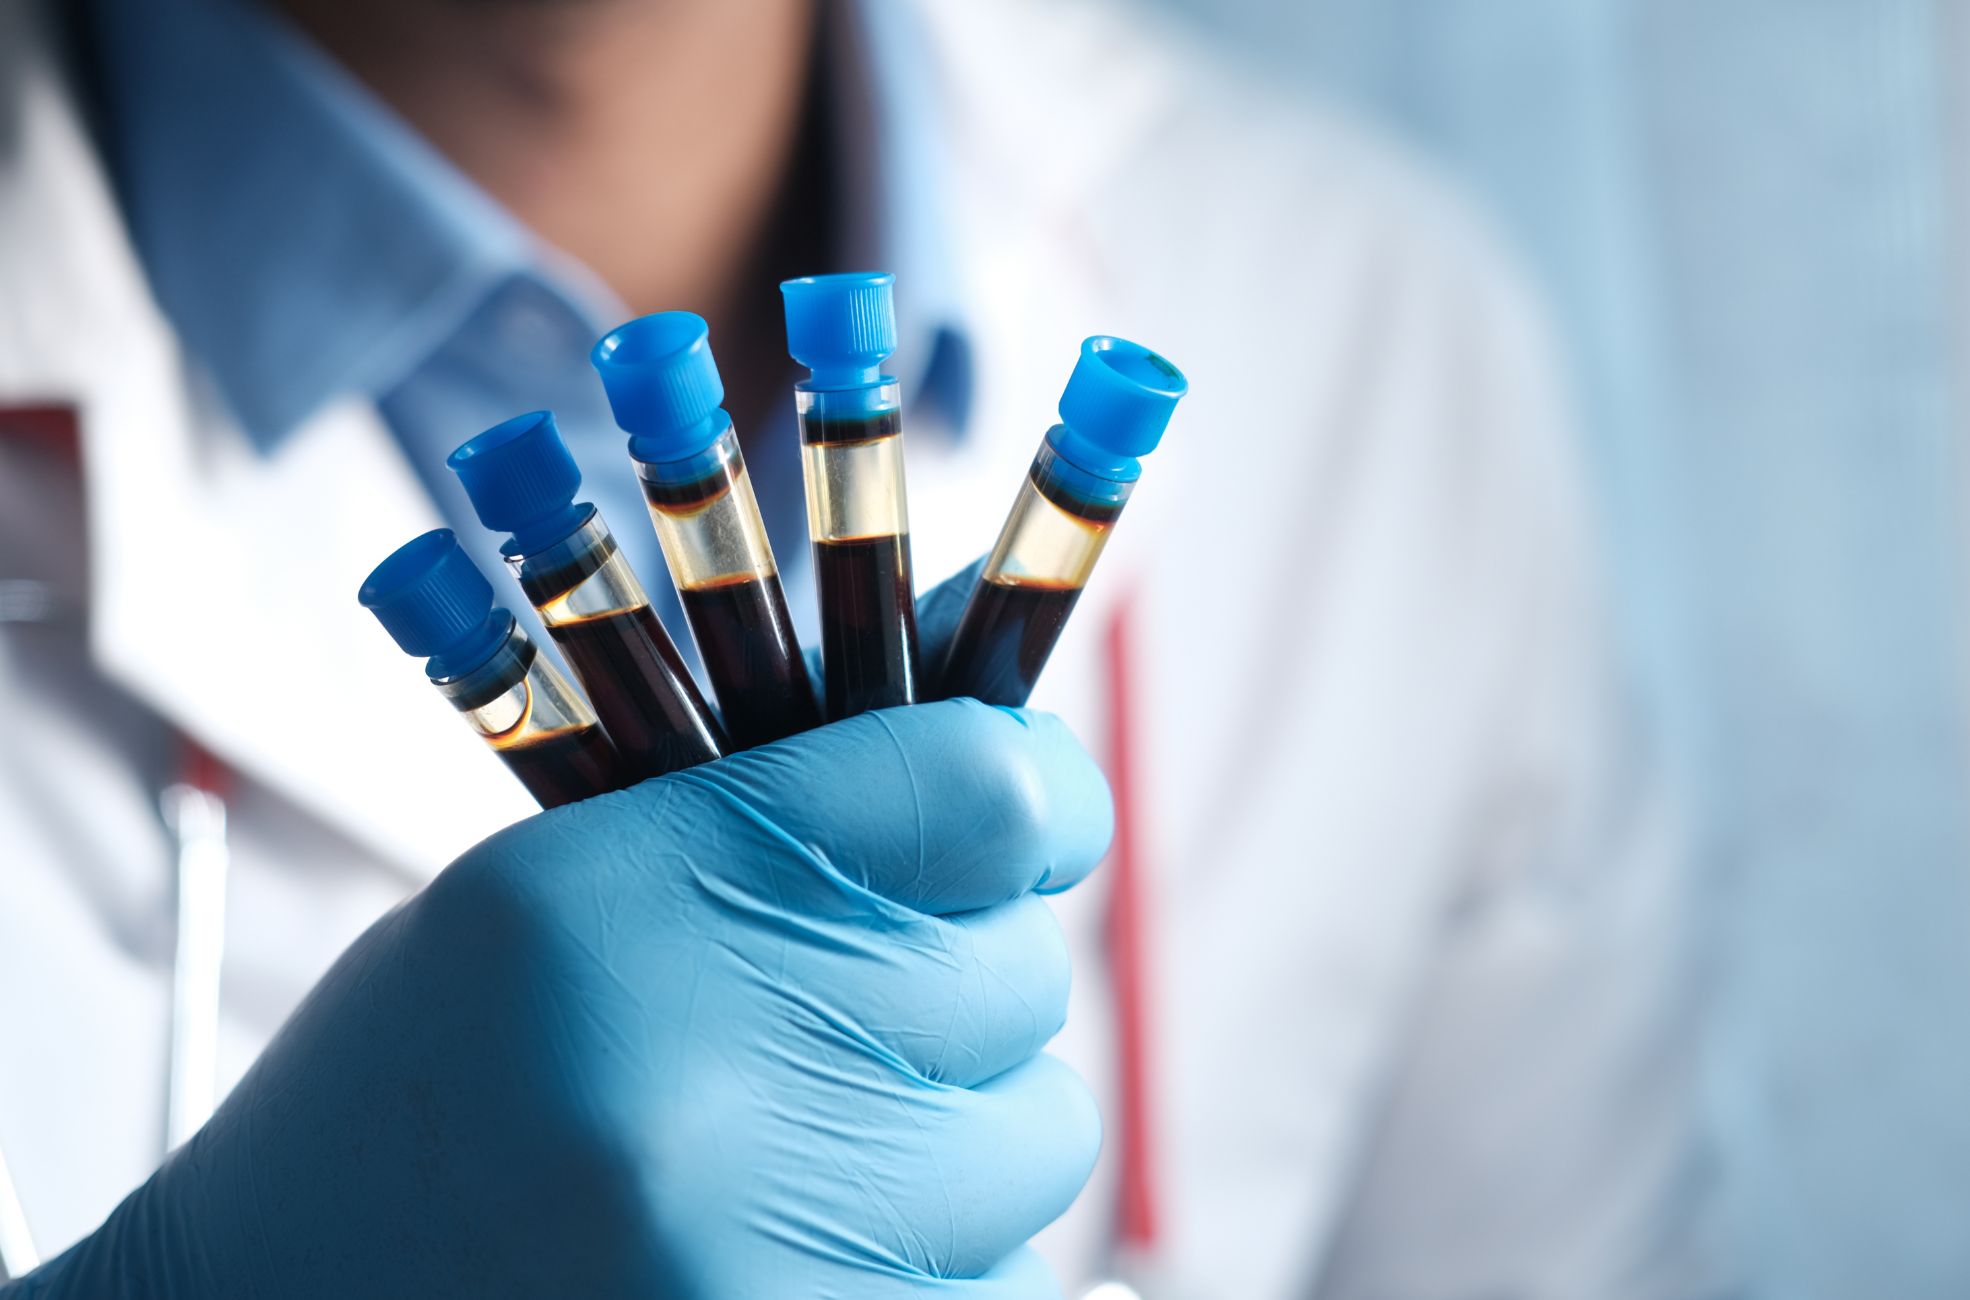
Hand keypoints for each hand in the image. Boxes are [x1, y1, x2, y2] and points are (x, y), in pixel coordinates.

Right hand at [14, 577, 1110, 1296]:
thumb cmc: (427, 1091)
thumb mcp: (564, 883)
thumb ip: (790, 794)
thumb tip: (1031, 747)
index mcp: (628, 899)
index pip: (982, 791)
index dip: (1037, 790)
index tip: (1031, 817)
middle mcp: (709, 1086)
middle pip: (1024, 975)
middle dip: (956, 988)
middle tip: (828, 1020)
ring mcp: (764, 1261)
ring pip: (1037, 1139)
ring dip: (956, 1137)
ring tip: (792, 1159)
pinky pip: (1007, 1282)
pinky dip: (940, 1258)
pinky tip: (803, 1250)